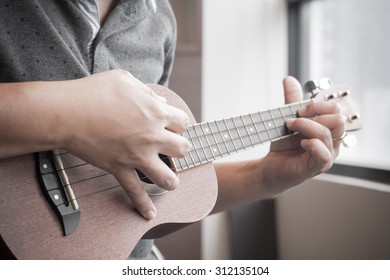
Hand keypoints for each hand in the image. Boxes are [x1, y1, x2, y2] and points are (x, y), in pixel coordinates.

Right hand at [63, 70, 190, 218]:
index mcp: (156, 113)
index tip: (173, 126)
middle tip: (172, 149)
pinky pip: (136, 192)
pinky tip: (150, 213)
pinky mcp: (120, 169)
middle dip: (180, 148)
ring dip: (171, 180)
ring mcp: (137, 156)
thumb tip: (160, 101)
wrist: (66, 112)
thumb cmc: (94, 92)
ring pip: (168, 177)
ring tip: (170, 179)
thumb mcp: (125, 79)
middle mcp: (152, 137)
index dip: (179, 124)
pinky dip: (143, 205)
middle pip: (183, 149)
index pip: (183, 122)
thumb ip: (147, 91)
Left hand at [261, 76, 345, 195]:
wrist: (269, 167)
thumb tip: (289, 79)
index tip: (299, 109)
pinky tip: (300, 143)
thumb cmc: (283, 146)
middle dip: (315, 114)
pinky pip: (323, 154)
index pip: (336, 110)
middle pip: (338, 119)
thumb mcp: (287, 119)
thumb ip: (291, 101)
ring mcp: (326, 155)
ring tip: (290, 128)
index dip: (318, 105)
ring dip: (305, 126)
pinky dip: (311, 144)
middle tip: (295, 118)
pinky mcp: (317, 167)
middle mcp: (332, 142)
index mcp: (328, 129)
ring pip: (327, 133)